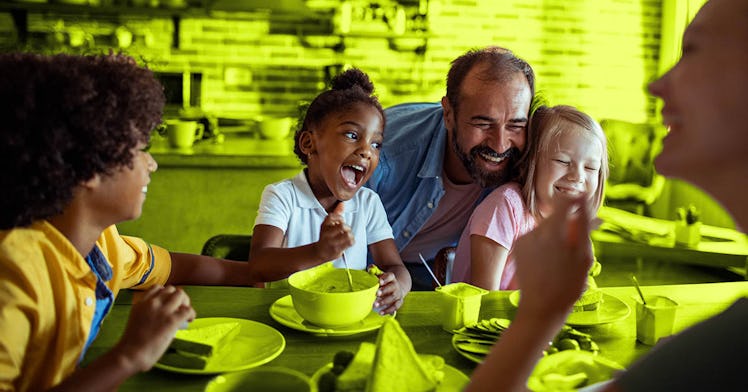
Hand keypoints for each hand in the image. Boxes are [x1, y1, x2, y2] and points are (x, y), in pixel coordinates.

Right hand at [113, 285, 195, 372]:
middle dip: (178, 297)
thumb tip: (162, 318)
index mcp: (141, 303)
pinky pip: (188, 310)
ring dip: (186, 302)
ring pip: (180, 294)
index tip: (169, 303)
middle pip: (171, 289)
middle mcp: (152, 303)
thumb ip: (147, 315)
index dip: (166, 294)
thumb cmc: (131, 345)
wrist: (129, 355)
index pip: (157, 288)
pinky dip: (191, 314)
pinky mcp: (171, 320)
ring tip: (185, 314)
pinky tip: (189, 320)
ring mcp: (162, 310)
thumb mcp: (136, 321)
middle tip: (180, 309)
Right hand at [315, 202, 353, 260]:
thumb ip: (336, 214)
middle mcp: (326, 234)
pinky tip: (348, 241)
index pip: (331, 216)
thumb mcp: (328, 224)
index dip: (339, 218)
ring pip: (347, 235)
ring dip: (350, 235)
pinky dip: (351, 240)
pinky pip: (350, 242)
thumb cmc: (326, 236)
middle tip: (346, 230)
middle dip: (347, 227)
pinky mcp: (336, 250)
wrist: (320, 252)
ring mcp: (331, 243)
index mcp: (324, 226)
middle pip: (342, 226)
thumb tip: (342, 203)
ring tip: (347, 236)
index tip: (340, 221)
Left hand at [374, 271, 403, 314]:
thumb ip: (374, 270)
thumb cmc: (384, 281)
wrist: (396, 286)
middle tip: (376, 294)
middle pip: (392, 287)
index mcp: (391, 277)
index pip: (390, 276)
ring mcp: (398, 294)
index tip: (379, 282)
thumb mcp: (380, 274)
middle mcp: (396, 285)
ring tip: (375, 305)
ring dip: (384, 302)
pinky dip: (388, 310)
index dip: (385, 279)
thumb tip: (370, 268)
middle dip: (384, 291)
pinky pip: (395, 307)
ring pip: (393, 298)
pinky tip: (381, 313)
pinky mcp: (399, 302)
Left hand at [513, 197, 594, 316]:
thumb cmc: (568, 285)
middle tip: (580, 243)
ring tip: (564, 259)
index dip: (578, 203)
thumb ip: (582, 224)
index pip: (566, 201)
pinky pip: (536, 238)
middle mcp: (537, 231)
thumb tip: (581, 199)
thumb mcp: (584, 256)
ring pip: (547, 227)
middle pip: (556, 215)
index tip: (586, 213)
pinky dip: (545, 244)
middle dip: (569, 223)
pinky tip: (549, 262)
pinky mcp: (518, 247)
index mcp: (555, 231)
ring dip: (557, 235)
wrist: (541, 308)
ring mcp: (525, 238)